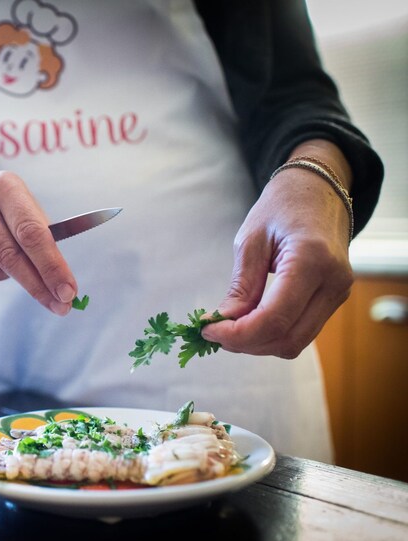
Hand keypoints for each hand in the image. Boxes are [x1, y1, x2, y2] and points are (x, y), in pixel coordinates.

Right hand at [0, 168, 77, 315]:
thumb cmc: (7, 208)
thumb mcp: (28, 209)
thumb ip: (44, 241)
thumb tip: (63, 286)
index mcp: (6, 187)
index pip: (32, 233)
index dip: (51, 266)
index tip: (68, 292)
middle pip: (9, 256)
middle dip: (37, 285)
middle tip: (59, 306)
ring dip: (9, 278)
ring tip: (14, 266)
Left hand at [200, 166, 352, 357]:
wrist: (318, 191)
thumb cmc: (282, 206)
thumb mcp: (251, 239)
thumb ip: (241, 285)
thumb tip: (223, 321)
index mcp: (311, 261)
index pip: (274, 318)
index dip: (238, 334)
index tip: (208, 330)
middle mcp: (333, 283)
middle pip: (287, 339)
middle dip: (246, 343)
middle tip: (214, 333)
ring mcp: (338, 293)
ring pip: (296, 342)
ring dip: (258, 344)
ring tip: (228, 328)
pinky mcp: (333, 299)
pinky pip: (302, 331)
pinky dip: (272, 334)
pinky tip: (249, 323)